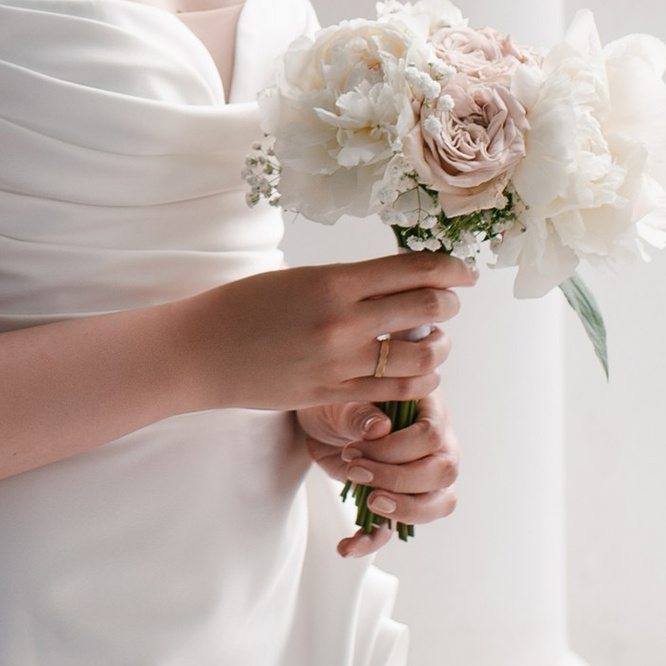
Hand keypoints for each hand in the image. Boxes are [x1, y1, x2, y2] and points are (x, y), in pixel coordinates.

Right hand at [174, 249, 474, 422]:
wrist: (200, 351)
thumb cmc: (246, 307)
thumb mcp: (300, 279)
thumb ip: (349, 284)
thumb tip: (399, 284)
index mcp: (335, 282)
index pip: (416, 269)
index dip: (452, 269)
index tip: (465, 272)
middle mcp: (345, 321)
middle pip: (429, 309)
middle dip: (449, 305)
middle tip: (448, 304)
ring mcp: (340, 363)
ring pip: (423, 359)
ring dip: (438, 350)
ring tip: (432, 345)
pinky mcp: (333, 396)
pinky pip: (394, 394)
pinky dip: (416, 383)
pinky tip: (414, 375)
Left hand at [296, 386, 460, 558]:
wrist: (320, 418)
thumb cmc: (339, 399)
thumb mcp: (343, 399)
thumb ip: (361, 412)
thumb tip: (382, 427)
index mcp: (427, 411)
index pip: (431, 436)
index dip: (395, 449)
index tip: (354, 450)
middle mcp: (434, 445)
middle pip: (442, 473)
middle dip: (401, 480)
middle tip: (358, 474)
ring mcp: (420, 476)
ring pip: (436, 504)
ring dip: (403, 510)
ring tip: (367, 503)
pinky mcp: (394, 499)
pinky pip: (394, 528)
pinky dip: (371, 540)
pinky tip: (347, 547)